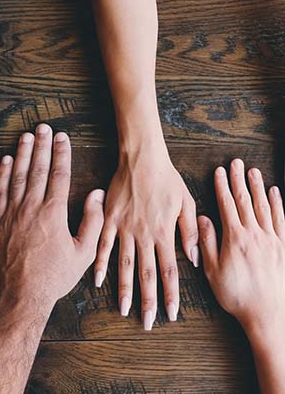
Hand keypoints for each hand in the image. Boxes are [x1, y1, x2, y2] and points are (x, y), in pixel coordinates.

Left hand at [0, 124, 104, 306]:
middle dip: (42, 145)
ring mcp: (10, 214)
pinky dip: (3, 174)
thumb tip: (96, 194)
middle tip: (44, 127)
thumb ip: (92, 221)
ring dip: (23, 153)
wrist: (19, 296)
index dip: (61, 153)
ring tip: (26, 135)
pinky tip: (7, 160)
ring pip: (17, 176)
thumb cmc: (53, 277)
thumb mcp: (83, 253)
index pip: (58, 174)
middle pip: (37, 169)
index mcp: (53, 213)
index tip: (63, 137)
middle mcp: (30, 208)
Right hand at [94, 140, 198, 328]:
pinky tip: (98, 281)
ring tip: (124, 309)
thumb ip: (189, 232)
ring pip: (124, 265)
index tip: (171, 313)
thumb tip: (193, 258)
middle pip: (146, 274)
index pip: (169, 271)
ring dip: (124, 289)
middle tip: (147, 322)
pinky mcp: (109, 220)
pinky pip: (103, 245)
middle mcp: (144, 235)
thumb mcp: (186, 202)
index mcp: (164, 232)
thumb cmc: (167, 179)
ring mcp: (124, 228)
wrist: (142, 159)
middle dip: (148, 300)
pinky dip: (100, 264)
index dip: (170, 294)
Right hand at [198, 159, 284, 333]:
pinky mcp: (283, 247)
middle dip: (239, 180)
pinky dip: (279, 205)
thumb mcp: (213, 271)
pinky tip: (276, 194)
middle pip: (246, 201)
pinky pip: (281, 220)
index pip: (227, 205)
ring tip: (254, 172)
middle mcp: (255, 234)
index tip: (220, 171)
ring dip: (258, 187)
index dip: (222, 186)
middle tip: (237, 163)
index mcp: (235, 238)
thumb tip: (202, 219)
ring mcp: (272, 240)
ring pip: (264, 207)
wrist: (269, 314)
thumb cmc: (237, 295)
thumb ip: (207, 243)